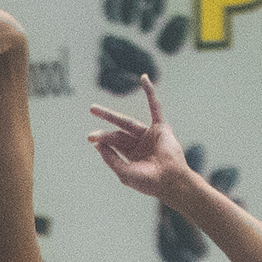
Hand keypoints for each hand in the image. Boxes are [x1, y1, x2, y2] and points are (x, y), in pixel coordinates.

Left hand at [84, 76, 193, 201]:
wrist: (170, 181)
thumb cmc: (149, 182)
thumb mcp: (124, 173)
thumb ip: (111, 158)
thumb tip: (97, 144)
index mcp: (132, 155)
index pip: (114, 143)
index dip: (102, 139)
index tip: (91, 138)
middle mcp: (140, 144)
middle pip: (119, 131)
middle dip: (105, 123)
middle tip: (91, 108)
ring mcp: (150, 135)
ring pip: (128, 122)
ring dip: (114, 113)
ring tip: (104, 101)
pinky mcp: (160, 128)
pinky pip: (155, 108)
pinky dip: (150, 93)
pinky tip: (144, 79)